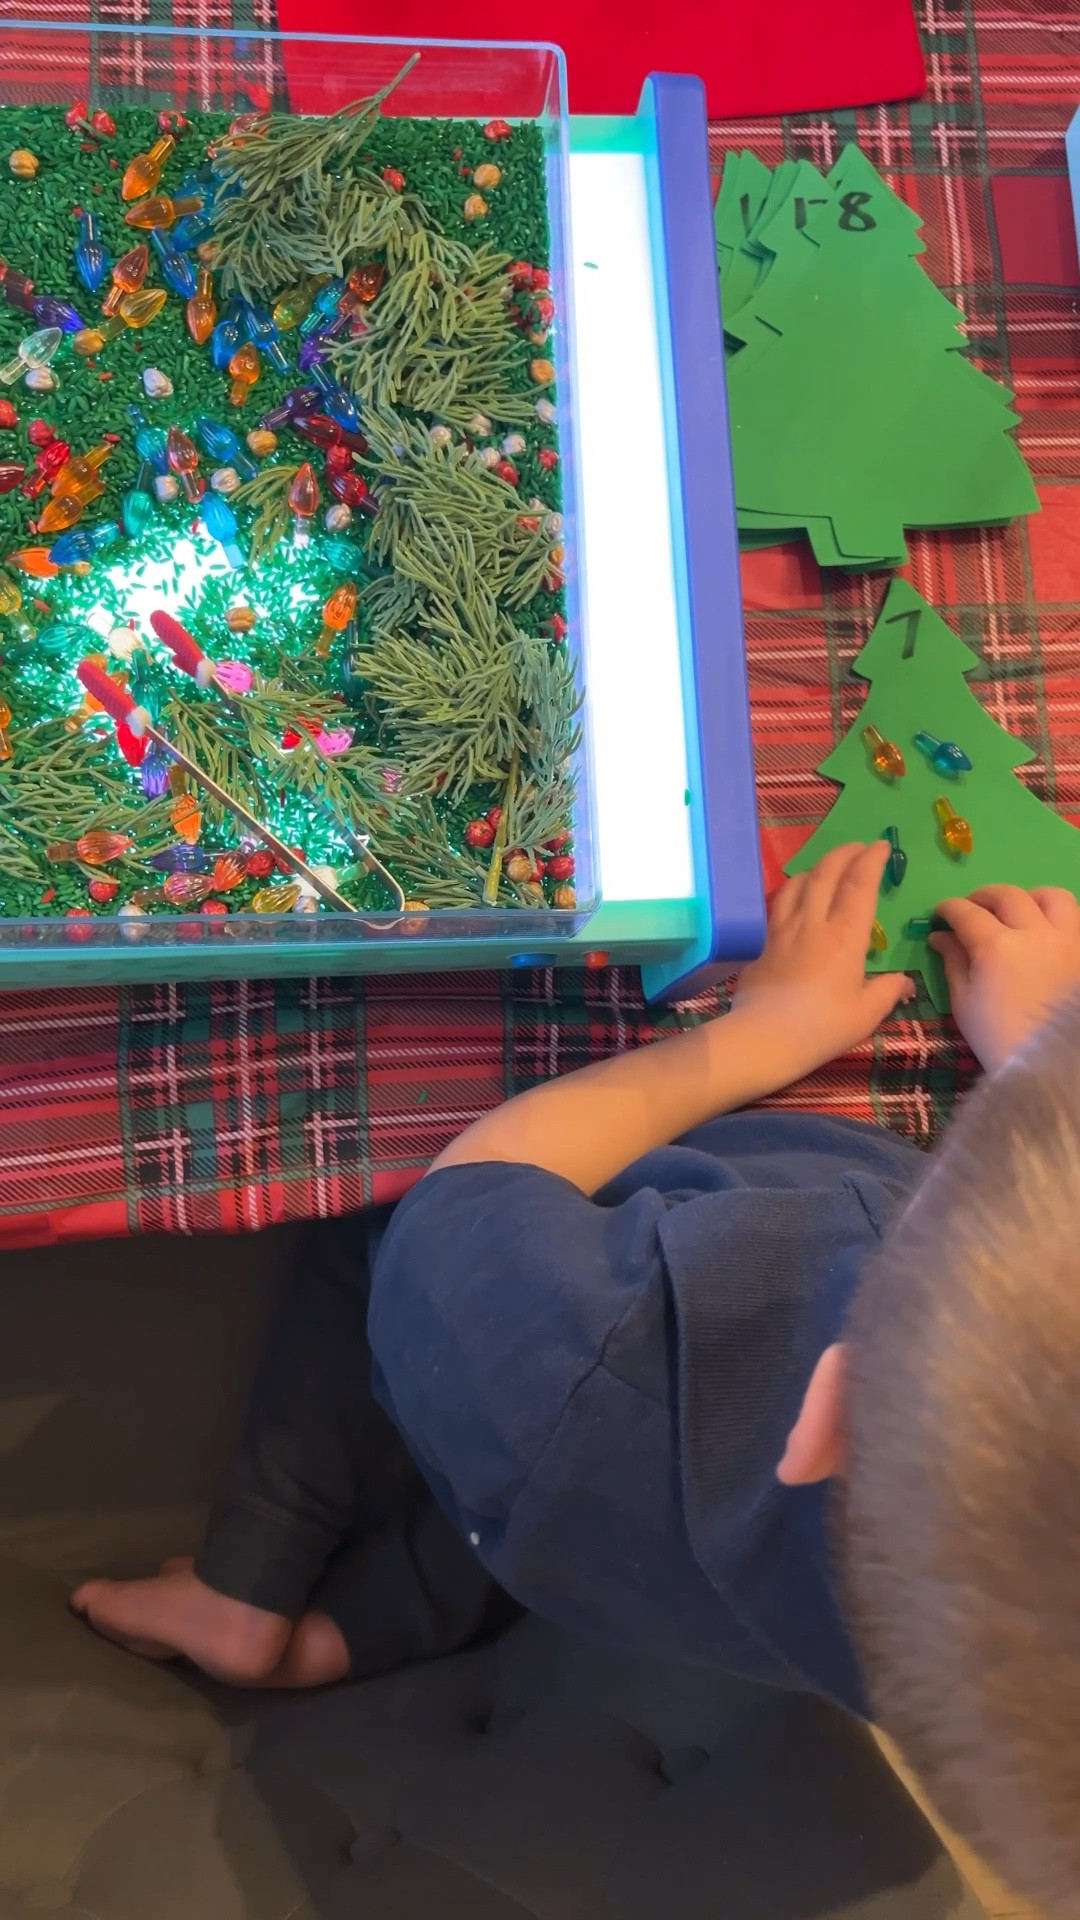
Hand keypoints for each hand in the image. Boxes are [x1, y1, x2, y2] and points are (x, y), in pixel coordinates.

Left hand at [733, 842, 912, 1079]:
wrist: (764, 1038)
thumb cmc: (822, 1028)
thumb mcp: (866, 1014)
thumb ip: (888, 991)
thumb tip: (905, 982)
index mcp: (845, 936)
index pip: (860, 884)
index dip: (871, 860)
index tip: (880, 846)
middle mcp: (812, 923)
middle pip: (826, 873)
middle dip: (844, 853)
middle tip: (857, 848)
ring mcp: (782, 929)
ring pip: (797, 882)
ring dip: (816, 868)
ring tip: (827, 869)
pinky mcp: (761, 941)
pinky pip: (777, 903)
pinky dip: (790, 890)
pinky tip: (792, 897)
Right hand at [929, 885, 1079, 1071]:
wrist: (1048, 1063)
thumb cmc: (997, 1037)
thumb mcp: (964, 1002)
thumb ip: (953, 961)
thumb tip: (941, 936)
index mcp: (996, 946)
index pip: (966, 913)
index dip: (948, 909)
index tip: (939, 914)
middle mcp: (1034, 932)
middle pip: (1007, 895)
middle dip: (983, 896)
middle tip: (971, 908)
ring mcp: (1066, 940)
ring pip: (1051, 896)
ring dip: (1028, 896)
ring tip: (1017, 911)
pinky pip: (1076, 919)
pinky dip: (1057, 916)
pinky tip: (1045, 931)